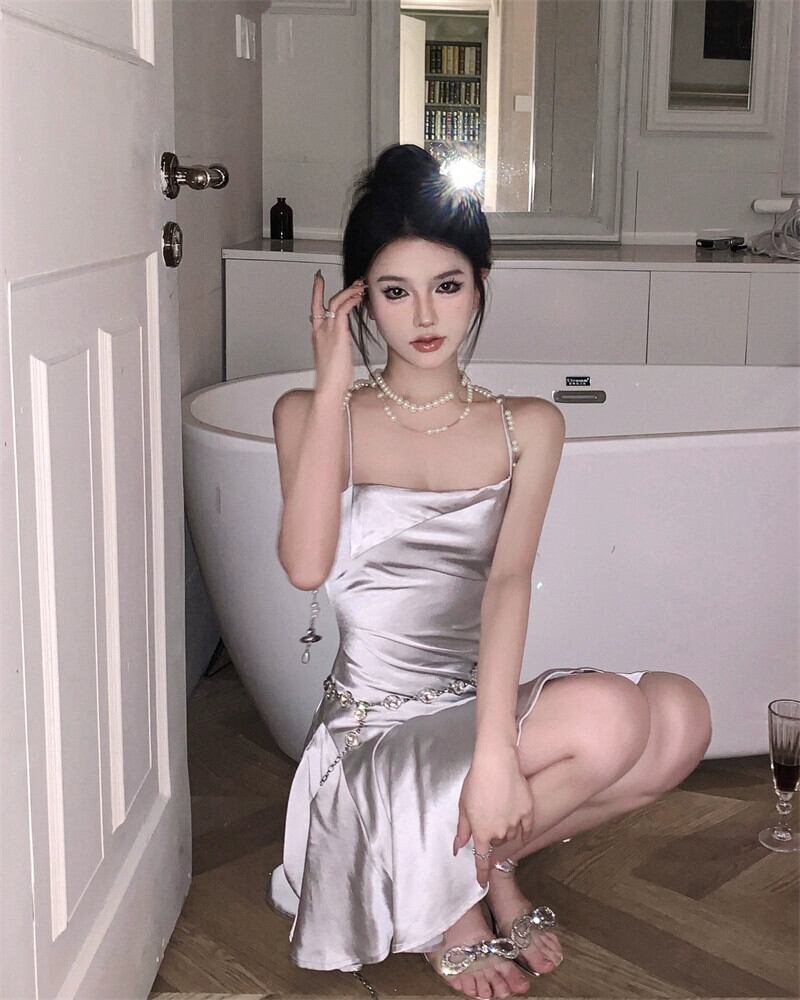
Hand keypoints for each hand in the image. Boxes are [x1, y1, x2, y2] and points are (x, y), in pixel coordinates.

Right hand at [309, 270, 363, 398]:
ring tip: (361, 287)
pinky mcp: (338, 334)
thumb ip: (338, 346)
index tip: (319, 279)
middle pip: (326, 301)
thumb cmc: (334, 379)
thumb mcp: (335, 359)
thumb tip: (344, 342)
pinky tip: (359, 297)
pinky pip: (343, 310)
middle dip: (341, 289)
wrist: (330, 388)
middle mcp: (320, 330)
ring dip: (350, 292)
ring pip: (336, 302)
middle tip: (355, 282)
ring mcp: (327, 331)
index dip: (316, 292)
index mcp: (318, 336)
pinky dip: (351, 300)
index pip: (315, 308)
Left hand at [453, 746, 535, 887]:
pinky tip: (520, 825)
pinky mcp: (528, 811)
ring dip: (505, 830)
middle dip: (492, 835)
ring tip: (500, 810)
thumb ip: (462, 830)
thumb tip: (457, 848)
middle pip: (497, 842)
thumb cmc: (475, 782)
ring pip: (511, 835)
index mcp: (481, 832)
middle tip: (488, 816)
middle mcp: (499, 832)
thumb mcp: (463, 806)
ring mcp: (515, 823)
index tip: (482, 884)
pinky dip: (523, 829)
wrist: (496, 763)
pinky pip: (527, 827)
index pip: (481, 860)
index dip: (482, 873)